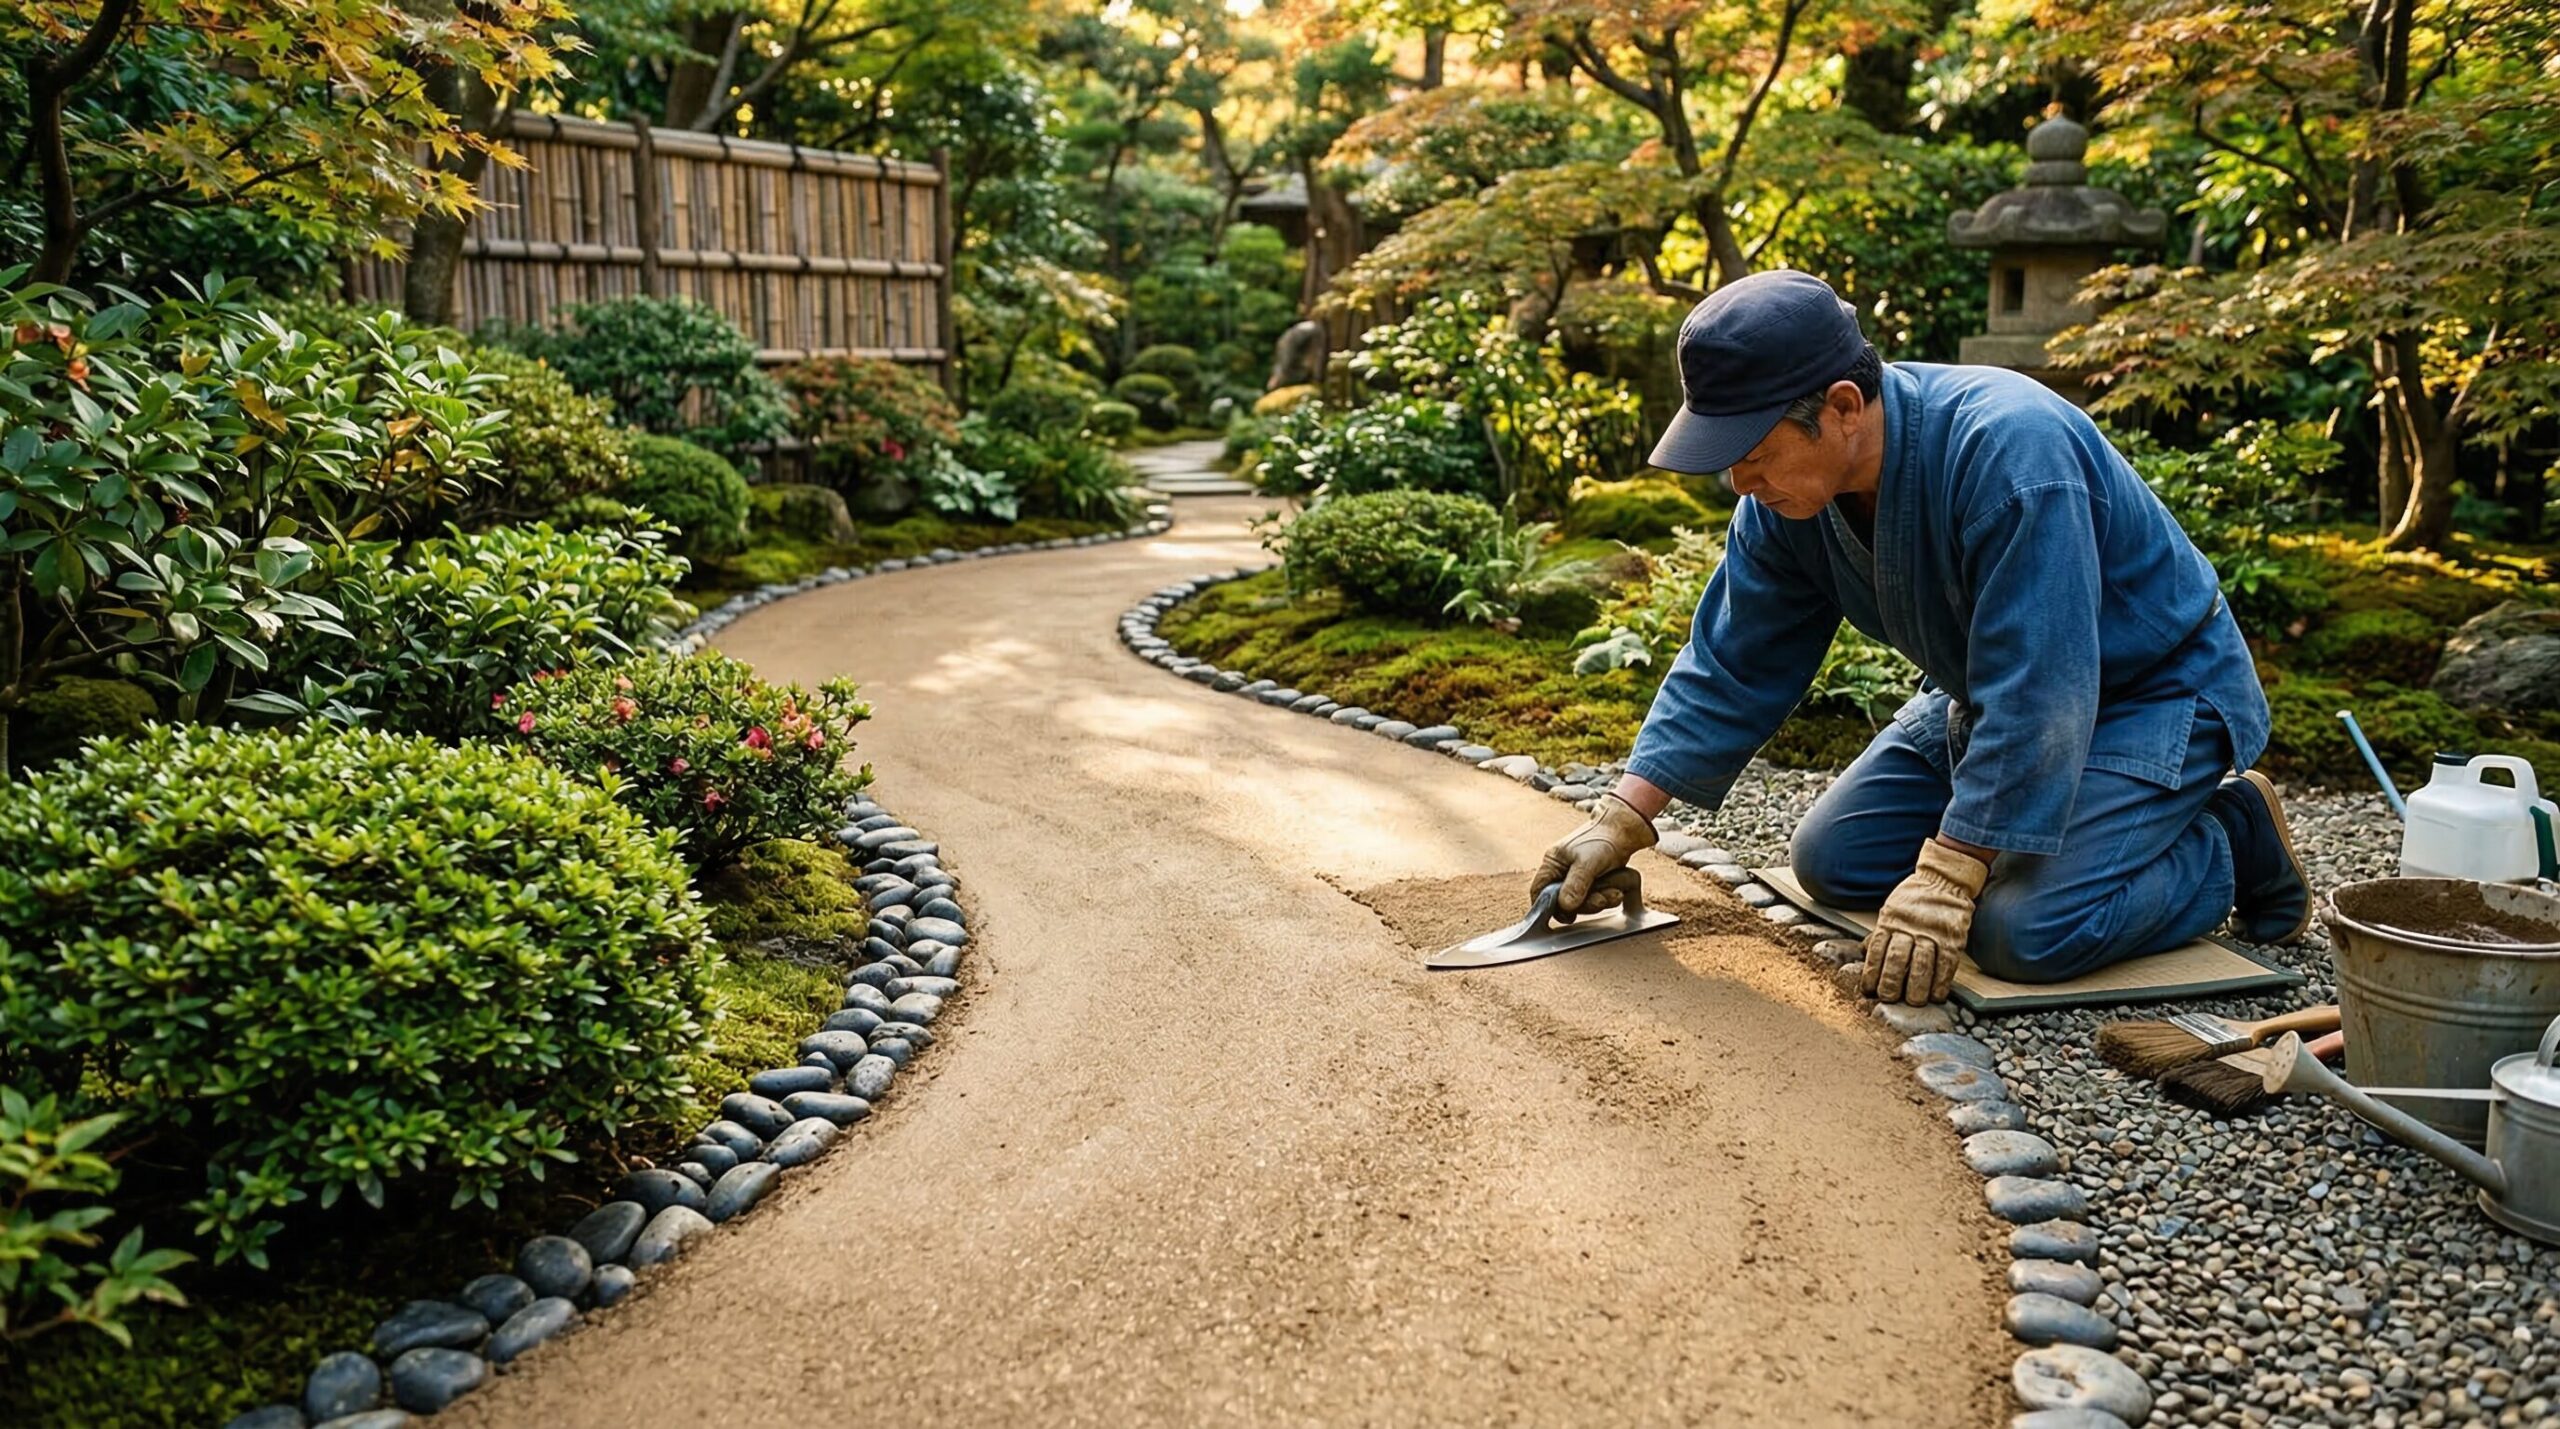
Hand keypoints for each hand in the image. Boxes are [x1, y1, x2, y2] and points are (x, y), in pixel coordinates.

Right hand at [1532, 793, 1658, 914]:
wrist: (1624, 830)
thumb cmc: (1603, 839)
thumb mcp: (1587, 862)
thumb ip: (1575, 884)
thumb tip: (1565, 906)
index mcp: (1553, 863)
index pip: (1539, 890)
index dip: (1547, 907)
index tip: (1564, 916)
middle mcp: (1562, 871)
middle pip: (1563, 901)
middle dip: (1584, 904)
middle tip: (1600, 901)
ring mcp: (1577, 877)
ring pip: (1581, 901)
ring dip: (1599, 901)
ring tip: (1614, 893)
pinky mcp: (1592, 880)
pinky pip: (1595, 897)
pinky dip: (1607, 897)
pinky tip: (1617, 892)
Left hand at [1860, 838, 1989, 1005]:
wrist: (1943, 880)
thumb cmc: (1913, 899)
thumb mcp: (1890, 910)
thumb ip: (1881, 932)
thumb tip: (1863, 952)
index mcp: (1890, 921)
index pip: (1877, 950)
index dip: (1871, 972)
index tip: (1868, 990)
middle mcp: (1908, 927)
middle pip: (1896, 959)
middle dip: (1890, 982)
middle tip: (1888, 999)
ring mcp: (1931, 932)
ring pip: (1921, 963)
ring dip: (1916, 986)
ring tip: (1913, 1002)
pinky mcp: (1952, 937)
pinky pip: (1946, 963)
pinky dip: (1941, 981)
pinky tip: (1937, 995)